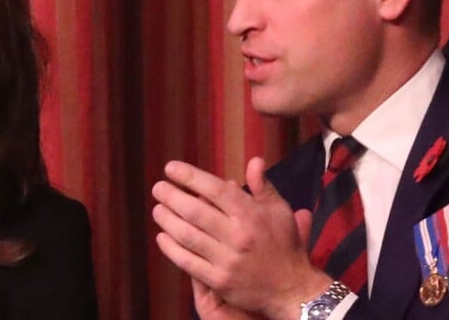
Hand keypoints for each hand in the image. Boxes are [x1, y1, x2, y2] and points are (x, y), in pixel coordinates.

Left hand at [152, 157, 330, 319]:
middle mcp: (237, 236)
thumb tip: (254, 159)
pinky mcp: (219, 281)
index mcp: (250, 214)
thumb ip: (262, 185)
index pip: (215, 190)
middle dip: (172, 196)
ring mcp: (226, 260)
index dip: (190, 177)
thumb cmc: (285, 243)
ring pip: (188, 236)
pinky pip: (188, 263)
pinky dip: (172, 249)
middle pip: (196, 212)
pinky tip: (162, 237)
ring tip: (157, 208)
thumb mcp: (280, 209)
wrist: (291, 288)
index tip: (171, 168)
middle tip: (158, 187)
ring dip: (168, 220)